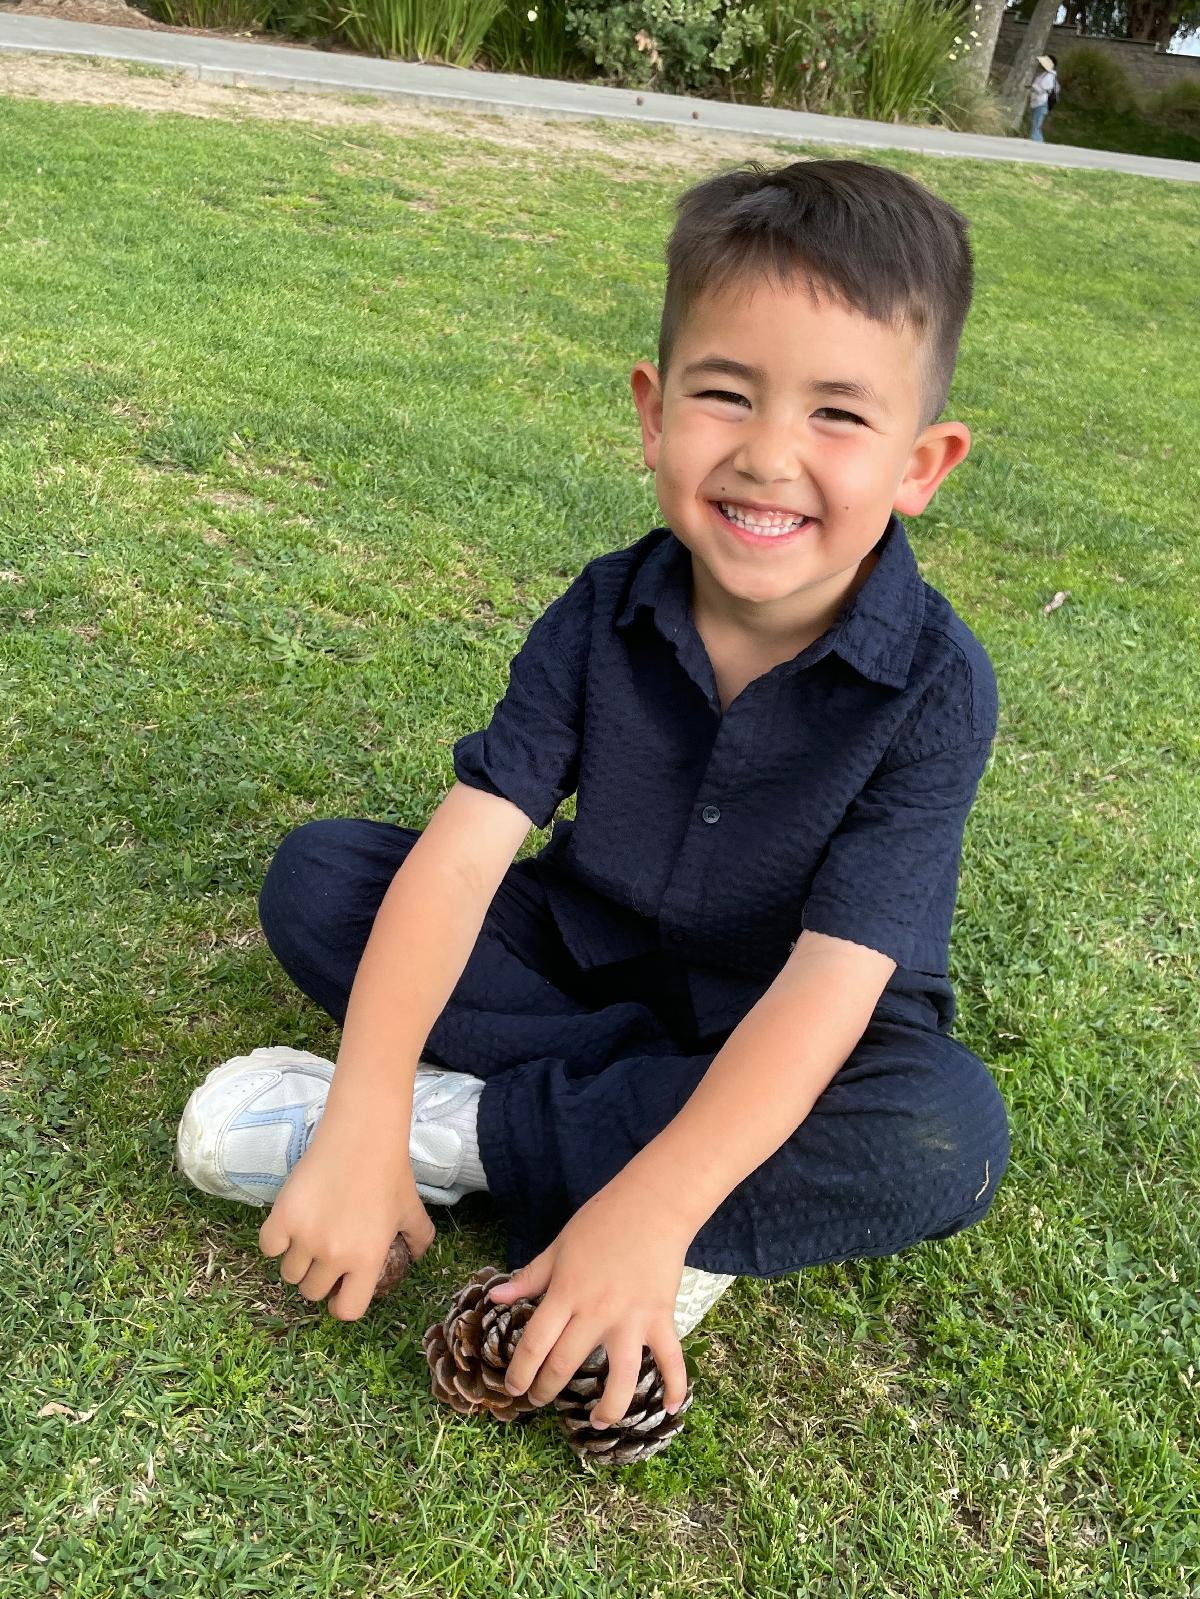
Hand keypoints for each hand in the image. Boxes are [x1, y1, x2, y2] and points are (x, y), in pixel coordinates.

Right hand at [258, 1106, 433, 1321]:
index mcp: (367, 1261)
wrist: (362, 1136)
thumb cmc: (390, 1172)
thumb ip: (419, 1239)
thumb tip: (416, 1256)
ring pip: (288, 1274)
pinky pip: (268, 1247)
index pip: (347, 1311)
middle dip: (319, 1279)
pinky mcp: (282, 1217)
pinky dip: (276, 1241)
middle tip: (325, 1256)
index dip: (343, 1303)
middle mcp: (334, 1256)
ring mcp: (305, 1237)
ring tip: (308, 1238)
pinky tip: (289, 1226)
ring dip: (297, 1262)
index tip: (341, 1288)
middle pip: (312, 1293)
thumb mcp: (412, 1210)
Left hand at [488, 1179, 690, 1428]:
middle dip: (546, 1389)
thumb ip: (530, 1277)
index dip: (520, 1371)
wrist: (653, 1205)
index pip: (535, 1343)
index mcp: (566, 1293)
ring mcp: (631, 1319)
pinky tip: (670, 1409)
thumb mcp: (558, 1246)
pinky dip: (674, 1386)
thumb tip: (495, 1298)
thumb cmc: (602, 1221)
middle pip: (565, 1363)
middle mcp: (596, 1313)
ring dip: (607, 1407)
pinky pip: (670, 1359)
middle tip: (538, 1401)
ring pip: (620, 1377)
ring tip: (596, 1422)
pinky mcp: (661, 1318)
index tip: (513, 1388)